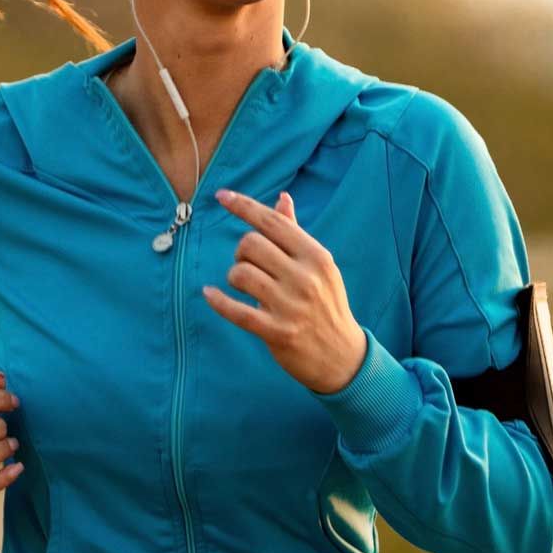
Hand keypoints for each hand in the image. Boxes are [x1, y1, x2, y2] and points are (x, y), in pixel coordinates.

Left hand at [202, 189, 368, 394]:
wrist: (342, 356)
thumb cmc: (326, 304)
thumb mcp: (319, 267)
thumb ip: (296, 234)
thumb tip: (282, 199)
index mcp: (316, 256)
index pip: (273, 222)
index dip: (243, 206)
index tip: (221, 196)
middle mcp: (305, 277)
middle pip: (251, 244)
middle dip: (241, 252)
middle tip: (248, 265)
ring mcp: (291, 306)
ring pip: (240, 274)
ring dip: (234, 277)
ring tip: (243, 286)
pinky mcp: (277, 332)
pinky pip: (236, 311)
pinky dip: (218, 301)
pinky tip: (209, 295)